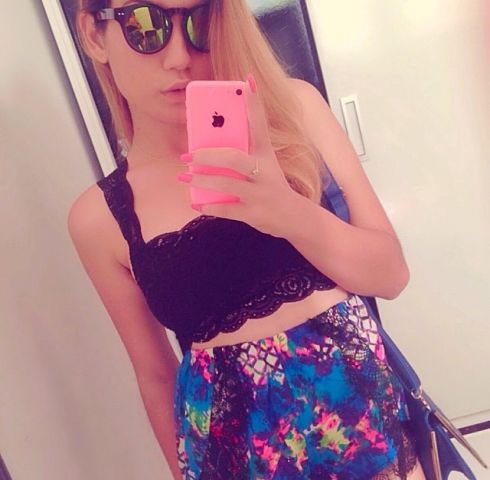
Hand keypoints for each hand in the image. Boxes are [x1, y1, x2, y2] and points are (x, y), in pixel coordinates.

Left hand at [177, 74, 299, 237]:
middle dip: (207, 156)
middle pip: (233, 159)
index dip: (254, 103)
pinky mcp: (253, 214)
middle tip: (188, 155)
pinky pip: (226, 210)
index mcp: (266, 156)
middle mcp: (264, 172)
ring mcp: (259, 194)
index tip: (248, 80)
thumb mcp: (265, 166)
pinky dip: (209, 207)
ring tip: (184, 176)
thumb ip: (243, 155)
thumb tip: (208, 148)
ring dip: (202, 180)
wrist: (295, 217)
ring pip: (226, 184)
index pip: (260, 125)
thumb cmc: (272, 187)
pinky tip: (196, 203)